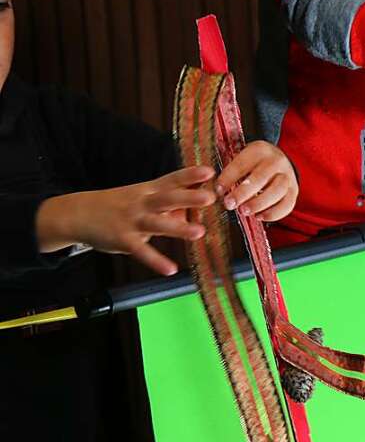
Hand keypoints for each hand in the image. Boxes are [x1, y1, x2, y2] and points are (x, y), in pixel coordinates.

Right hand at [35, 166, 214, 275]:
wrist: (77, 213)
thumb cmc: (117, 205)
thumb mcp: (141, 197)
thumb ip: (167, 201)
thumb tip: (193, 203)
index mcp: (148, 191)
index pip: (172, 180)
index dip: (190, 175)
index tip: (210, 171)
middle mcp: (142, 203)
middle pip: (168, 198)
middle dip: (189, 197)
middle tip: (210, 197)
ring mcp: (132, 221)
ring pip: (158, 224)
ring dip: (178, 228)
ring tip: (199, 232)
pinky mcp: (123, 240)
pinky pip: (142, 251)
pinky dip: (156, 261)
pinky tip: (171, 269)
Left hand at [216, 140, 298, 221]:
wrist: (279, 161)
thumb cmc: (255, 164)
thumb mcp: (243, 158)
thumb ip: (232, 172)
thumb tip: (219, 191)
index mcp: (259, 150)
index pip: (242, 164)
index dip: (229, 178)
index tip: (219, 191)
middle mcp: (277, 161)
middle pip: (260, 178)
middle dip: (242, 193)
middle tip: (229, 204)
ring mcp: (288, 177)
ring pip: (276, 192)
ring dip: (259, 204)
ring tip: (244, 211)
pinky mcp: (294, 191)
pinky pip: (287, 205)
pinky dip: (273, 214)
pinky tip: (260, 217)